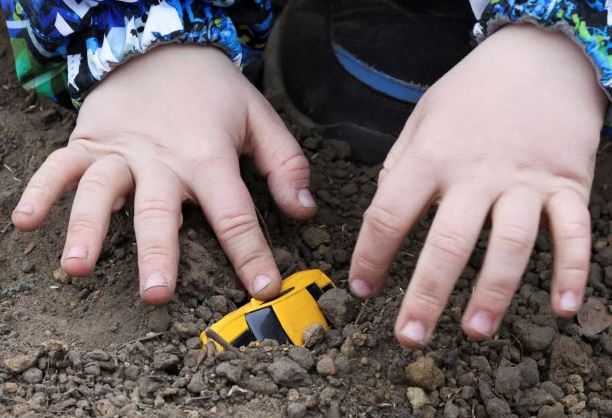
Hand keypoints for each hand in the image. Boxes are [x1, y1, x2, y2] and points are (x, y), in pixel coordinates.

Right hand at [12, 45, 315, 304]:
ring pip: (101, 191)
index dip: (251, 254)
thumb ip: (285, 164)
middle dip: (158, 253)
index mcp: (208, 156)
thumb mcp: (260, 119)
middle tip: (156, 294)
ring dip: (87, 228)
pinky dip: (42, 191)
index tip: (264, 290)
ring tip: (76, 267)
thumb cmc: (215, 90)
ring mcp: (121, 150)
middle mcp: (162, 159)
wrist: (164, 43)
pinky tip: (27, 222)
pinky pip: (60, 165)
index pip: (234, 213)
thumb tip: (305, 210)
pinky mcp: (90, 140)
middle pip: (159, 210)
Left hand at [349, 25, 606, 346]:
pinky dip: (574, 270)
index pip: (389, 214)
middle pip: (449, 242)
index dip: (370, 256)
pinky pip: (575, 233)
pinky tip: (565, 308)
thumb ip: (400, 166)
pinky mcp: (569, 184)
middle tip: (409, 337)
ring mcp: (527, 181)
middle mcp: (477, 173)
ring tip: (473, 332)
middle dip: (426, 295)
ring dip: (494, 294)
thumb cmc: (471, 93)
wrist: (540, 56)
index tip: (361, 289)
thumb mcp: (421, 118)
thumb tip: (384, 213)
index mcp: (432, 156)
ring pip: (511, 245)